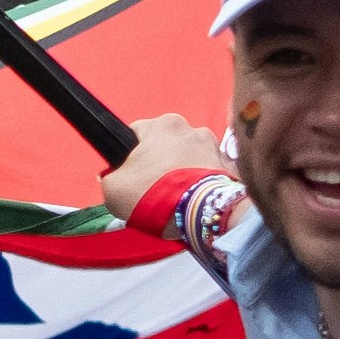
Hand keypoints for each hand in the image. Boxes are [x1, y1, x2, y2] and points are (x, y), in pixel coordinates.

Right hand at [96, 111, 232, 226]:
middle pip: (167, 145)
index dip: (129, 156)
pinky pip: (211, 173)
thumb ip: (109, 178)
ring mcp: (215, 146)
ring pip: (191, 158)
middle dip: (160, 163)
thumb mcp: (113, 190)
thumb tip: (113, 178)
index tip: (129, 175)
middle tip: (153, 190)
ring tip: (177, 198)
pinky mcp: (230, 167)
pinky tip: (194, 200)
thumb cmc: (153, 195)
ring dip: (184, 172)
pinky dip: (203, 183)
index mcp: (162, 125)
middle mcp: (191, 128)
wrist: (199, 214)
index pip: (137, 133)